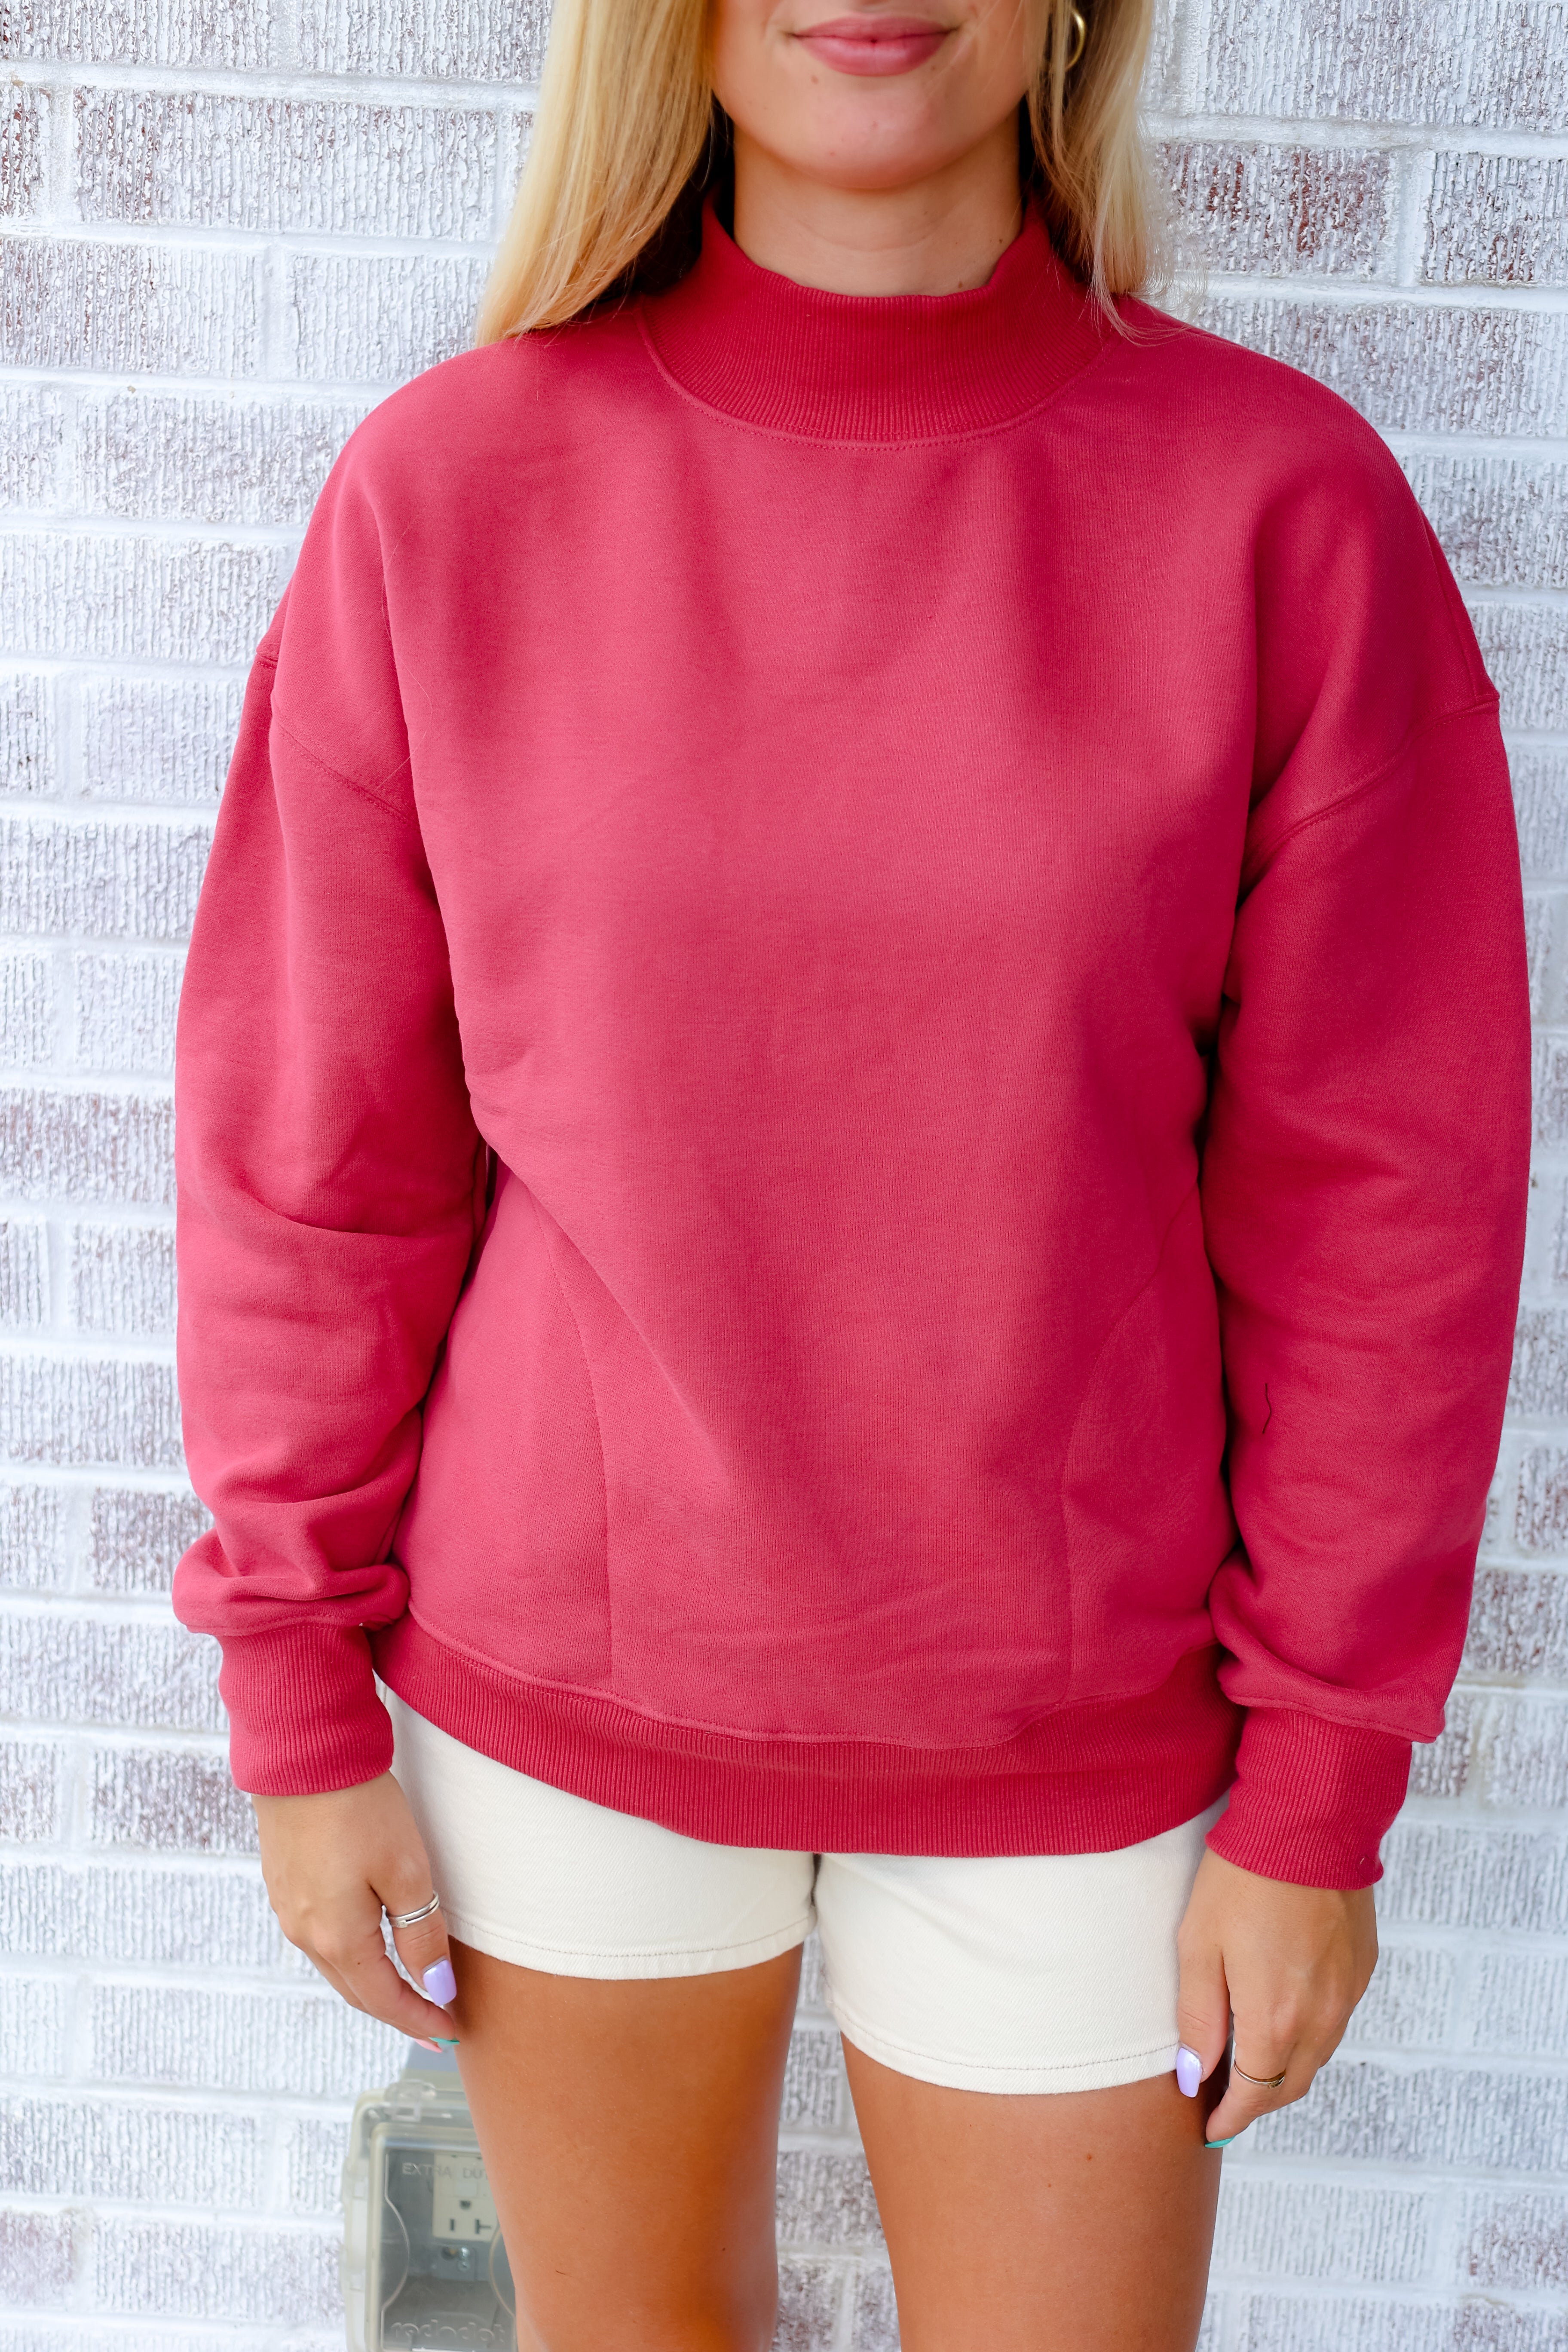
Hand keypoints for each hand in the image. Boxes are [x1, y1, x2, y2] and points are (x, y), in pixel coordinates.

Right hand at [253, 1771, 458, 2046]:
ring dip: (371, 1982)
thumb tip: (437, 1986)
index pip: (384, 1999)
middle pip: (357, 1989)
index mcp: (336, 1938)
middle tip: (432, 2023)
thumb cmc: (359, 1808)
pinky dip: (350, 1952)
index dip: (419, 2020)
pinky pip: (320, 1935)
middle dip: (396, 2009)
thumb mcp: (406, 1871)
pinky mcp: (284, 1882)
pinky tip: (366, 1945)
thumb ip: (421, 1933)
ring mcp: (289, 1908)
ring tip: (406, 1989)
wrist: (302, 1755)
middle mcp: (305, 1932)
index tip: (450, 2035)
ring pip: (336, 1964)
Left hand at [1174, 1846, 1376, 2145]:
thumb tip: (1194, 2076)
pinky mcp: (1361, 1969)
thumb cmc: (1243, 1879)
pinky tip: (1284, 2018)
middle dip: (1257, 2103)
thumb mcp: (1199, 1946)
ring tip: (1250, 2066)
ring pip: (1316, 2057)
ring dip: (1284, 2072)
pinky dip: (1308, 2036)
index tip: (1209, 2129)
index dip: (1230, 2119)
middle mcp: (1321, 2019)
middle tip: (1225, 2103)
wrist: (1307, 1825)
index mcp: (1275, 2020)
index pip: (1254, 2096)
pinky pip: (1334, 2022)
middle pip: (1289, 2086)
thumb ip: (1198, 2018)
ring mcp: (1347, 1995)